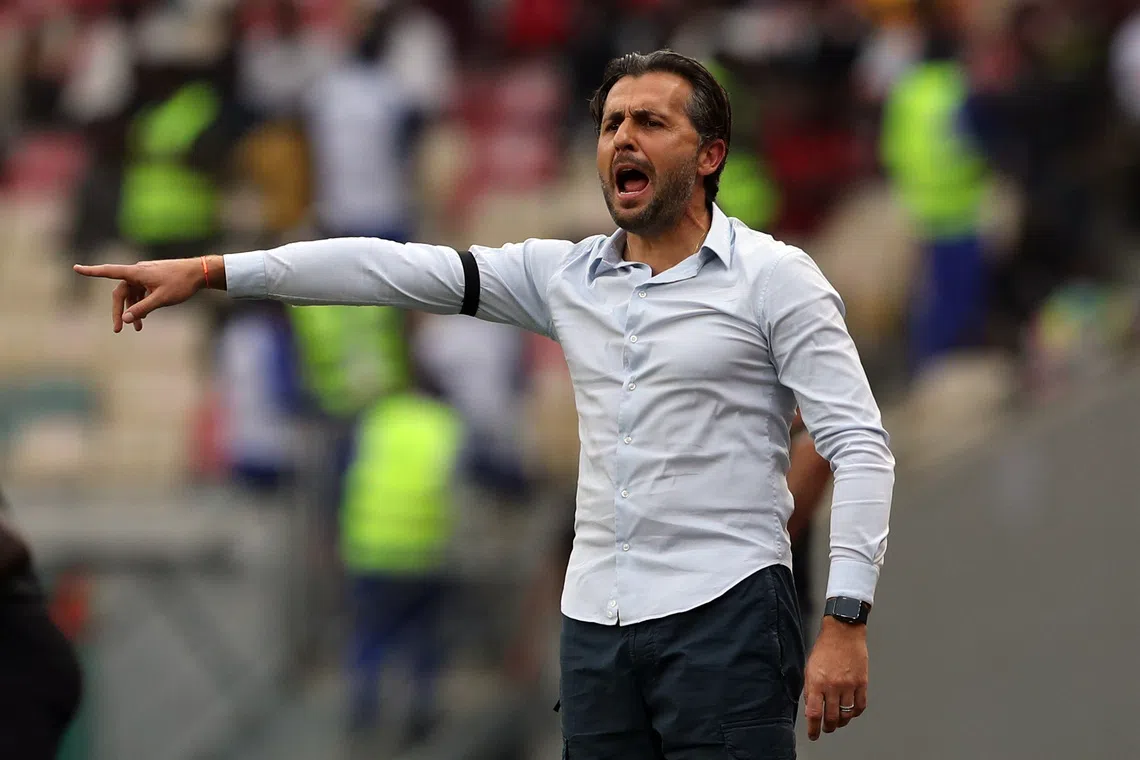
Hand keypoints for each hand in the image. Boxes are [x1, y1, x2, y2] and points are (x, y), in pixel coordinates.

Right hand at [74, 258, 208, 331]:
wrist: (199, 273)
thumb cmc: (181, 284)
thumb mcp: (161, 299)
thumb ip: (142, 309)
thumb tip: (124, 318)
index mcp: (136, 272)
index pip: (109, 271)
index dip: (92, 271)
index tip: (75, 268)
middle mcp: (138, 271)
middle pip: (121, 292)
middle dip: (118, 311)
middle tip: (118, 330)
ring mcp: (146, 275)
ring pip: (132, 294)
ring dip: (132, 310)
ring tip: (138, 328)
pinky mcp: (153, 278)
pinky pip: (141, 292)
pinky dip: (141, 304)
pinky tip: (144, 317)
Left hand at [803, 616, 868, 740]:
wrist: (843, 632)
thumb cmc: (825, 647)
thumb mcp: (809, 667)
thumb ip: (810, 688)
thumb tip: (810, 707)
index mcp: (817, 681)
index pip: (814, 713)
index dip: (813, 728)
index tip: (813, 734)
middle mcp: (833, 685)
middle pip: (831, 717)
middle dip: (827, 727)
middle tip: (826, 729)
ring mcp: (849, 685)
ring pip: (846, 714)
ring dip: (841, 722)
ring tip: (837, 722)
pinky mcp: (862, 683)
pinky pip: (860, 706)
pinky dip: (855, 713)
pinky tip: (851, 712)